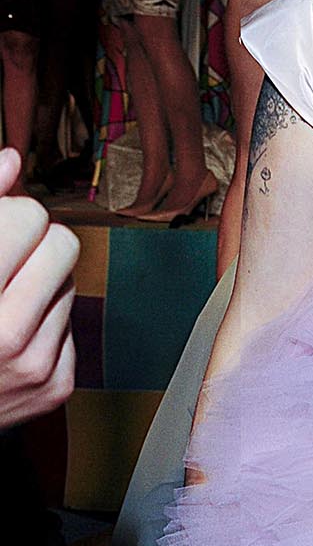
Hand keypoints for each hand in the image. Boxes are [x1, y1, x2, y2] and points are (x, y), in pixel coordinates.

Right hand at [0, 148, 77, 427]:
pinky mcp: (56, 386)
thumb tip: (11, 159)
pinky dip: (44, 322)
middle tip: (3, 259)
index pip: (27, 216)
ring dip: (39, 283)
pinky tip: (9, 335)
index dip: (9, 215)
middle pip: (62, 243)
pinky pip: (72, 323)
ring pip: (71, 281)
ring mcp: (33, 366)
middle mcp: (2, 335)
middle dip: (33, 243)